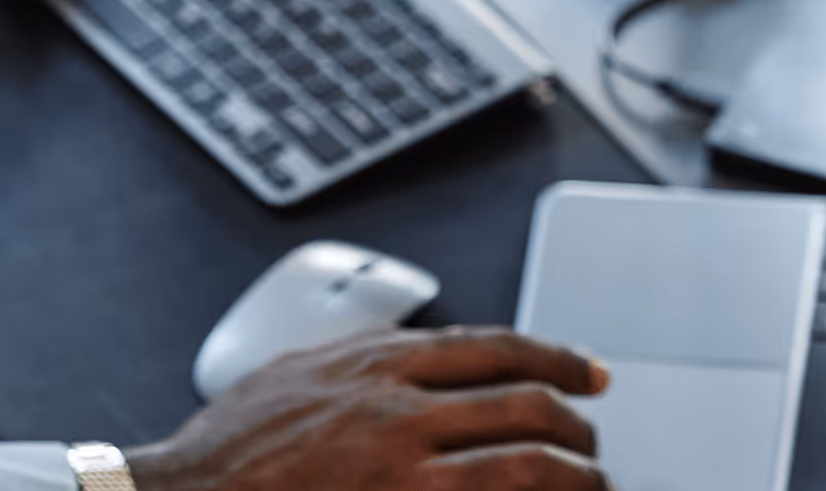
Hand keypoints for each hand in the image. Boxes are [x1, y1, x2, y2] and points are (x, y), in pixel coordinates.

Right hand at [128, 328, 610, 490]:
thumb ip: (367, 360)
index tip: (591, 374)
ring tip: (590, 486)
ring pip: (527, 465)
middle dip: (577, 426)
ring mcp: (403, 472)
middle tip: (593, 443)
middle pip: (526, 405)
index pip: (497, 348)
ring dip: (575, 477)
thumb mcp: (300, 372)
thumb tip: (431, 357)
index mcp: (377, 362)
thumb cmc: (233, 446)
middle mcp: (398, 410)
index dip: (558, 358)